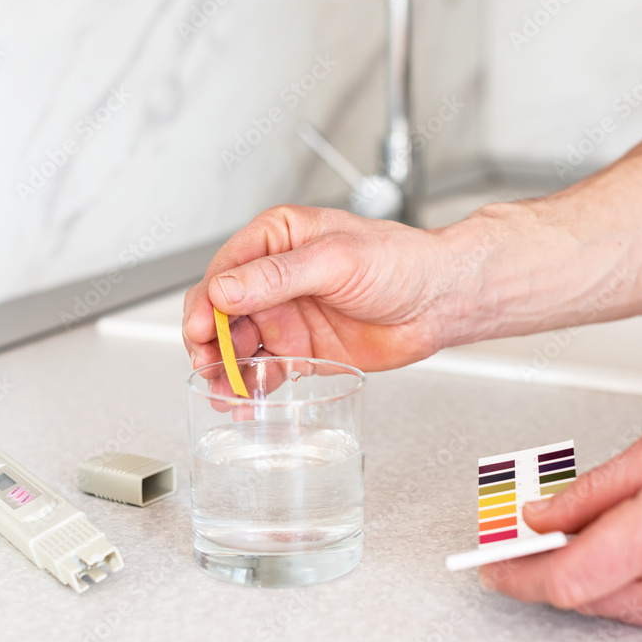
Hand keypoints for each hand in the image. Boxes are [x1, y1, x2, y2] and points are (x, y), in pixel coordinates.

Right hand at [183, 205, 469, 371]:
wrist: (441, 301)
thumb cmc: (401, 262)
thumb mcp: (336, 260)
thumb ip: (279, 276)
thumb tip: (226, 289)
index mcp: (278, 240)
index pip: (226, 270)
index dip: (207, 302)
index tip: (201, 329)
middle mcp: (276, 278)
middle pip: (222, 312)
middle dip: (209, 341)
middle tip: (209, 367)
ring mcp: (287, 315)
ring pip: (238, 344)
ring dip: (226, 369)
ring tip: (225, 393)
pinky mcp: (302, 350)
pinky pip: (266, 369)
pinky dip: (252, 386)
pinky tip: (246, 401)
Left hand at [480, 404, 641, 638]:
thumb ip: (588, 492)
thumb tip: (540, 515)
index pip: (564, 577)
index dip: (517, 575)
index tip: (493, 567)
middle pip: (583, 596)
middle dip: (548, 571)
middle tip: (531, 542)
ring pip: (614, 608)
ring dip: (590, 578)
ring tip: (600, 535)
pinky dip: (629, 588)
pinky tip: (640, 553)